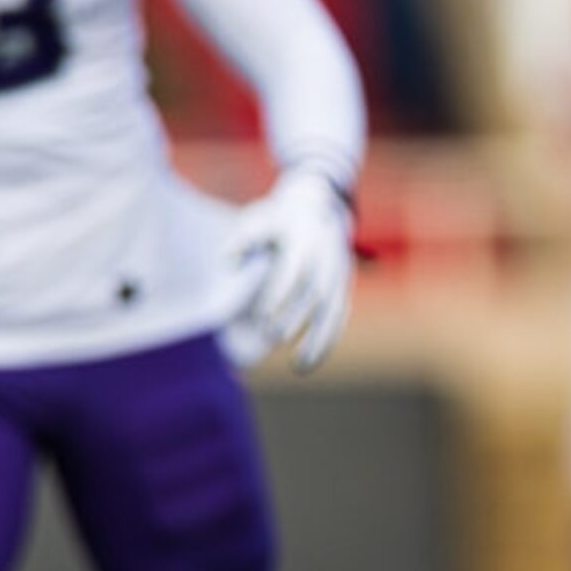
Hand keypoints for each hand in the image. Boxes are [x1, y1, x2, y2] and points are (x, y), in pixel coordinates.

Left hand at [225, 167, 353, 371]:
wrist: (320, 202)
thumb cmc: (279, 217)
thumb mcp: (259, 217)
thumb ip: (243, 238)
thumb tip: (226, 261)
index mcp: (305, 240)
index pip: (295, 271)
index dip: (281, 295)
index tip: (263, 317)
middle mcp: (328, 258)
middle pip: (316, 294)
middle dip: (296, 319)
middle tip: (271, 339)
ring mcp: (340, 273)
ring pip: (334, 311)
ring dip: (318, 341)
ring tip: (299, 367)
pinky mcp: (345, 286)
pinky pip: (340, 315)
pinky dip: (328, 339)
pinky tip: (311, 360)